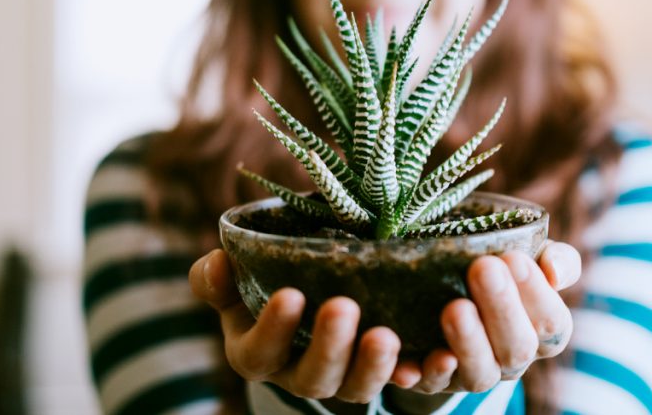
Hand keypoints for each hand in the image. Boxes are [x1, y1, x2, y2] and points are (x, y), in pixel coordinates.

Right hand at [190, 249, 410, 402]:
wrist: (308, 289)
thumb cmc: (264, 281)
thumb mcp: (234, 280)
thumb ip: (217, 277)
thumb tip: (218, 264)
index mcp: (258, 352)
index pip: (259, 352)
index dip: (273, 329)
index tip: (290, 294)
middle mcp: (300, 373)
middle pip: (313, 378)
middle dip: (329, 347)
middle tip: (343, 307)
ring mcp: (344, 378)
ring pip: (357, 388)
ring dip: (373, 366)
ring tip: (386, 336)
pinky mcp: (383, 371)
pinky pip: (404, 384)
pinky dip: (420, 375)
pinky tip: (434, 358)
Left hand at [405, 241, 580, 393]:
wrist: (442, 287)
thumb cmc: (498, 270)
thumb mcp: (528, 258)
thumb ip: (557, 260)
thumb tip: (555, 272)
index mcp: (541, 332)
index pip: (553, 323)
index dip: (536, 293)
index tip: (514, 257)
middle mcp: (511, 360)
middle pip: (517, 349)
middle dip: (502, 309)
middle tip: (483, 268)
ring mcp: (472, 373)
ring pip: (479, 374)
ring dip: (468, 342)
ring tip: (456, 308)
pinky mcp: (433, 380)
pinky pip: (429, 384)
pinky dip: (424, 373)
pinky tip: (414, 362)